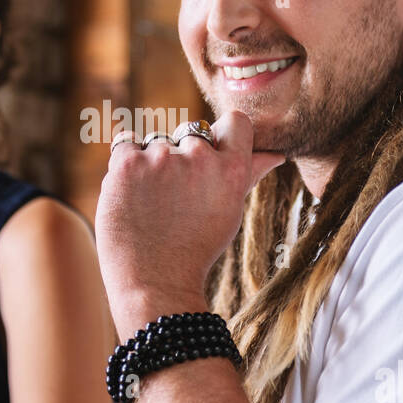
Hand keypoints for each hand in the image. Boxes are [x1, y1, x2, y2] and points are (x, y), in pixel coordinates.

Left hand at [94, 111, 285, 338]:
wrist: (154, 282)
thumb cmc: (195, 249)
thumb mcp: (230, 211)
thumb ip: (250, 173)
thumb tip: (276, 153)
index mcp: (232, 169)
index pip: (235, 121)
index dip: (220, 135)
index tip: (208, 160)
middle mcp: (198, 156)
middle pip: (190, 134)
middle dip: (182, 159)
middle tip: (176, 201)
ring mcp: (161, 157)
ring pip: (156, 143)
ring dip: (152, 165)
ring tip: (152, 205)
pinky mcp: (127, 163)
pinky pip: (126, 146)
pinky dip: (126, 166)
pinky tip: (132, 196)